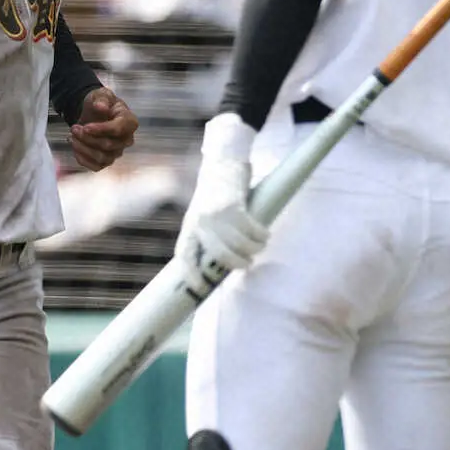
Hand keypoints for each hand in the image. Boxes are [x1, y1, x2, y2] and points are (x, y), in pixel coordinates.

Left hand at [70, 87, 137, 171]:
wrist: (93, 113)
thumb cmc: (101, 103)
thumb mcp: (101, 94)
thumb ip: (102, 99)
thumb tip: (101, 107)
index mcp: (130, 122)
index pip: (118, 130)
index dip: (101, 129)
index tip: (85, 126)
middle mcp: (127, 140)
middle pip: (108, 145)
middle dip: (87, 137)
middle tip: (74, 128)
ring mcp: (117, 152)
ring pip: (101, 157)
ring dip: (83, 148)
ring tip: (72, 136)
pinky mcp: (106, 161)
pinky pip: (96, 166)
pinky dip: (82, 158)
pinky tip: (75, 145)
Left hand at [175, 114, 268, 282]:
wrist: (223, 161)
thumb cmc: (215, 193)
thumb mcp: (202, 214)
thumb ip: (207, 236)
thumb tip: (219, 264)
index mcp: (190, 225)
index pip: (184, 255)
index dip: (190, 274)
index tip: (201, 288)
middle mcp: (200, 221)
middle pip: (219, 255)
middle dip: (236, 263)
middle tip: (248, 264)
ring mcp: (215, 213)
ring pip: (238, 243)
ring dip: (254, 248)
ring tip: (260, 246)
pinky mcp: (233, 205)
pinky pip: (250, 228)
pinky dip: (260, 234)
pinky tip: (265, 234)